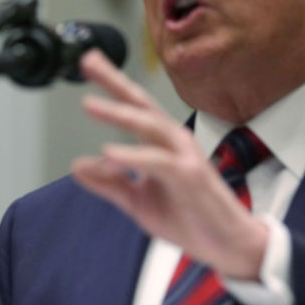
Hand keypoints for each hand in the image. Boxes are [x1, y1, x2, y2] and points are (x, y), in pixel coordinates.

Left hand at [71, 50, 267, 279]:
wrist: (228, 245)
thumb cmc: (189, 218)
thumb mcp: (138, 201)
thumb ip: (108, 183)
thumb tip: (76, 166)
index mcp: (159, 143)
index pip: (132, 107)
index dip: (111, 84)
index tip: (88, 62)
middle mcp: (172, 142)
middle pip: (140, 103)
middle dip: (114, 80)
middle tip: (88, 60)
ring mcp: (184, 156)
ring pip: (149, 126)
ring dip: (119, 114)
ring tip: (89, 104)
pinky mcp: (190, 177)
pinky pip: (157, 162)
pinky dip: (133, 156)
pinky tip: (109, 152)